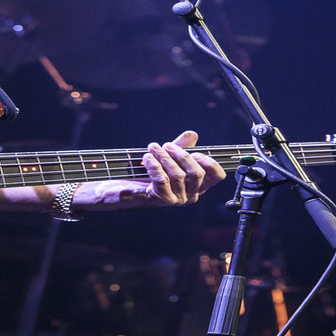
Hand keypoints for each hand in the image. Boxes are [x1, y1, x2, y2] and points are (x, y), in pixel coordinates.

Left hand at [74, 131, 225, 208]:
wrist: (119, 189)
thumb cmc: (144, 173)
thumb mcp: (165, 156)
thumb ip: (180, 146)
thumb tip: (192, 134)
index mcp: (196, 185)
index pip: (217, 176)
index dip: (209, 161)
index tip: (196, 151)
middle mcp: (190, 195)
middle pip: (196, 173)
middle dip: (181, 155)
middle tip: (166, 145)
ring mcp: (176, 200)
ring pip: (177, 175)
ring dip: (163, 158)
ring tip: (152, 148)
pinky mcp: (160, 200)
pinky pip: (162, 181)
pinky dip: (154, 166)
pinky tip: (147, 158)